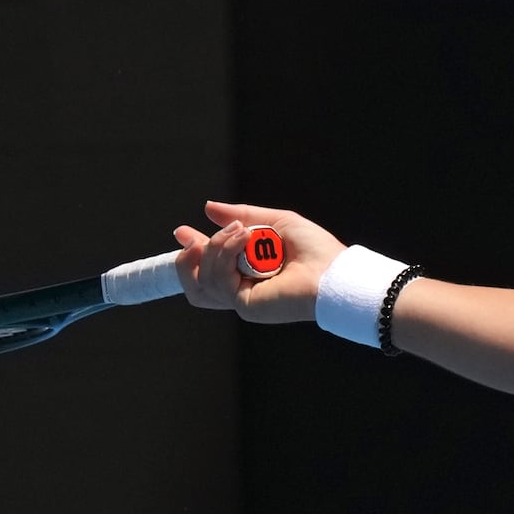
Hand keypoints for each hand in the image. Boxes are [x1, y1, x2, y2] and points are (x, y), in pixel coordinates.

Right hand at [172, 200, 345, 324]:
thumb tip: (208, 207)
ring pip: (203, 279)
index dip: (189, 253)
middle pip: (196, 282)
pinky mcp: (245, 306)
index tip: (182, 231)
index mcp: (247, 271)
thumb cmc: (313, 248)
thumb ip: (241, 215)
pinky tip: (244, 239)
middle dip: (188, 258)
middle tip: (192, 236)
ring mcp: (241, 299)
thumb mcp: (274, 222)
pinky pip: (219, 280)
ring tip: (241, 231)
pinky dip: (226, 253)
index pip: (208, 269)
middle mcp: (241, 288)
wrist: (332, 270)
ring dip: (215, 247)